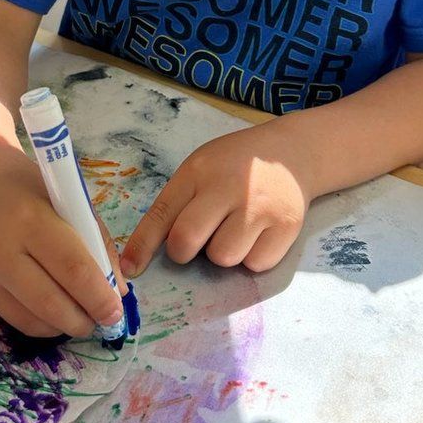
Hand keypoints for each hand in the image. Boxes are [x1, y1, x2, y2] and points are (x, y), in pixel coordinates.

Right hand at [0, 140, 125, 338]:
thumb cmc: (27, 185)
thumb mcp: (69, 201)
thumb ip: (97, 243)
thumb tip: (116, 291)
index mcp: (30, 220)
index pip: (72, 269)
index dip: (99, 297)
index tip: (117, 311)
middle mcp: (0, 252)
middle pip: (51, 304)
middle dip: (84, 320)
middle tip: (103, 319)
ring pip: (33, 322)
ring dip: (64, 326)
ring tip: (81, 315)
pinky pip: (16, 319)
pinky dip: (42, 322)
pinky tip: (55, 310)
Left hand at [121, 123, 312, 276]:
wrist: (293, 153)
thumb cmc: (234, 166)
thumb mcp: (200, 169)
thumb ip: (176, 204)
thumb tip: (141, 255)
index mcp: (199, 171)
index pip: (162, 213)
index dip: (141, 245)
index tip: (129, 269)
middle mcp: (229, 187)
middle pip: (187, 240)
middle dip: (183, 251)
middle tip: (196, 241)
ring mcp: (261, 207)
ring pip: (223, 257)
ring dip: (222, 252)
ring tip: (234, 229)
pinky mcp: (287, 227)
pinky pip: (255, 264)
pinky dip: (252, 257)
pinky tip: (257, 234)